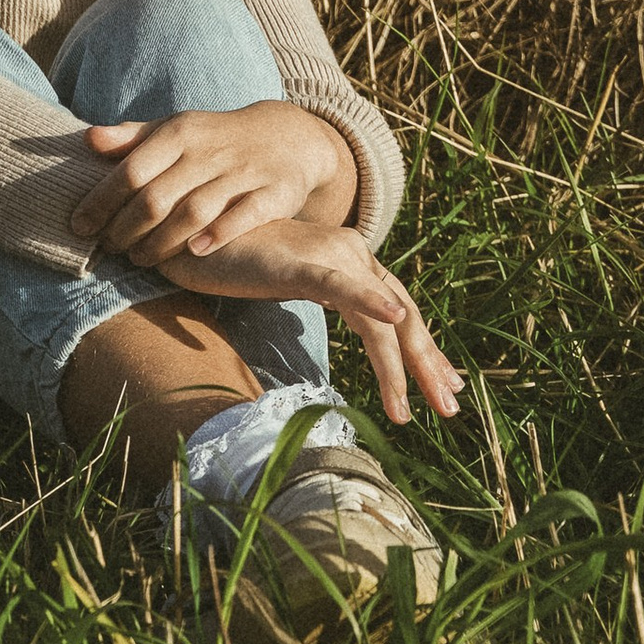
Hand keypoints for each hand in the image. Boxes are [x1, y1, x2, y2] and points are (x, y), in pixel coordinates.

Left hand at [73, 100, 356, 270]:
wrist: (286, 136)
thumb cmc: (213, 139)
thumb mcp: (175, 129)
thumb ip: (131, 138)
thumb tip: (87, 140)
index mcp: (179, 133)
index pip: (131, 169)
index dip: (101, 200)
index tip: (79, 226)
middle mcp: (208, 152)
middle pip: (157, 196)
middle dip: (126, 228)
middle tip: (109, 249)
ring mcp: (241, 172)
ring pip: (194, 210)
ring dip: (162, 241)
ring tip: (140, 260)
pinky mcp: (272, 193)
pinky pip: (242, 216)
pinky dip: (217, 235)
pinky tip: (195, 252)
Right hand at [155, 212, 466, 428]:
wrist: (193, 232)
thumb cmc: (238, 256)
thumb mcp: (290, 279)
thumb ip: (323, 293)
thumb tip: (344, 318)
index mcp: (350, 259)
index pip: (399, 308)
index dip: (425, 348)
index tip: (445, 385)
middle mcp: (350, 252)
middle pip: (402, 315)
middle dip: (427, 364)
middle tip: (449, 407)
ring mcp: (329, 256)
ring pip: (379, 317)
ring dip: (400, 365)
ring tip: (406, 410)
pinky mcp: (301, 262)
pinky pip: (343, 287)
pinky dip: (371, 302)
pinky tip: (391, 319)